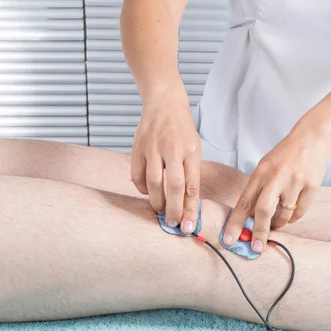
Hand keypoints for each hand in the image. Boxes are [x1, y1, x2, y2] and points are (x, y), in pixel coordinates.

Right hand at [131, 86, 200, 233]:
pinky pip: (137, 175)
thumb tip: (187, 206)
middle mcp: (172, 149)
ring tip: (160, 211)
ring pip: (153, 183)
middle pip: (173, 186)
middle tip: (172, 223)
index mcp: (191, 150)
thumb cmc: (182, 130)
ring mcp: (153, 148)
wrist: (164, 104)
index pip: (191, 186)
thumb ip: (191, 174)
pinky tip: (147, 192)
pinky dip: (141, 189)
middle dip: (173, 210)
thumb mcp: (194, 149)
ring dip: (156, 202)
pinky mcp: (138, 148)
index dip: (190, 209)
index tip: (188, 226)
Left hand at [223, 128, 330, 252]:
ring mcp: (295, 181)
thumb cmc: (284, 156)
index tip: (229, 240)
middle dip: (259, 232)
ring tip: (277, 223)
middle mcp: (277, 176)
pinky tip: (291, 214)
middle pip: (264, 210)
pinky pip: (300, 212)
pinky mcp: (312, 186)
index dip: (235, 223)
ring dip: (278, 224)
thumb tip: (250, 220)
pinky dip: (294, 218)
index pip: (244, 201)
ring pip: (284, 214)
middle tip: (257, 247)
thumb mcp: (265, 167)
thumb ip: (257, 190)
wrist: (311, 138)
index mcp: (260, 172)